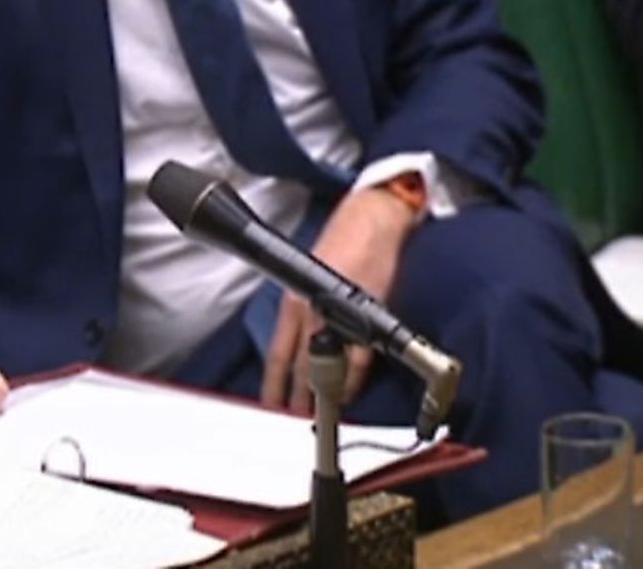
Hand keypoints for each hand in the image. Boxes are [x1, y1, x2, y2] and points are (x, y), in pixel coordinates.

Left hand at [260, 186, 420, 413]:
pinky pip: (360, 362)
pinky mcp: (370, 319)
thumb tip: (298, 346)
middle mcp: (313, 311)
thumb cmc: (340, 247)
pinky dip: (354, 381)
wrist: (371, 224)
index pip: (278, 355)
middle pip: (301, 368)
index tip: (270, 405)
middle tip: (295, 419)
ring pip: (331, 369)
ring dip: (327, 395)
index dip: (273, 385)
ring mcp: (341, 317)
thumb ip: (302, 312)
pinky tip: (349, 393)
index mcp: (293, 301)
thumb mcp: (308, 278)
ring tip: (323, 414)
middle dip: (298, 399)